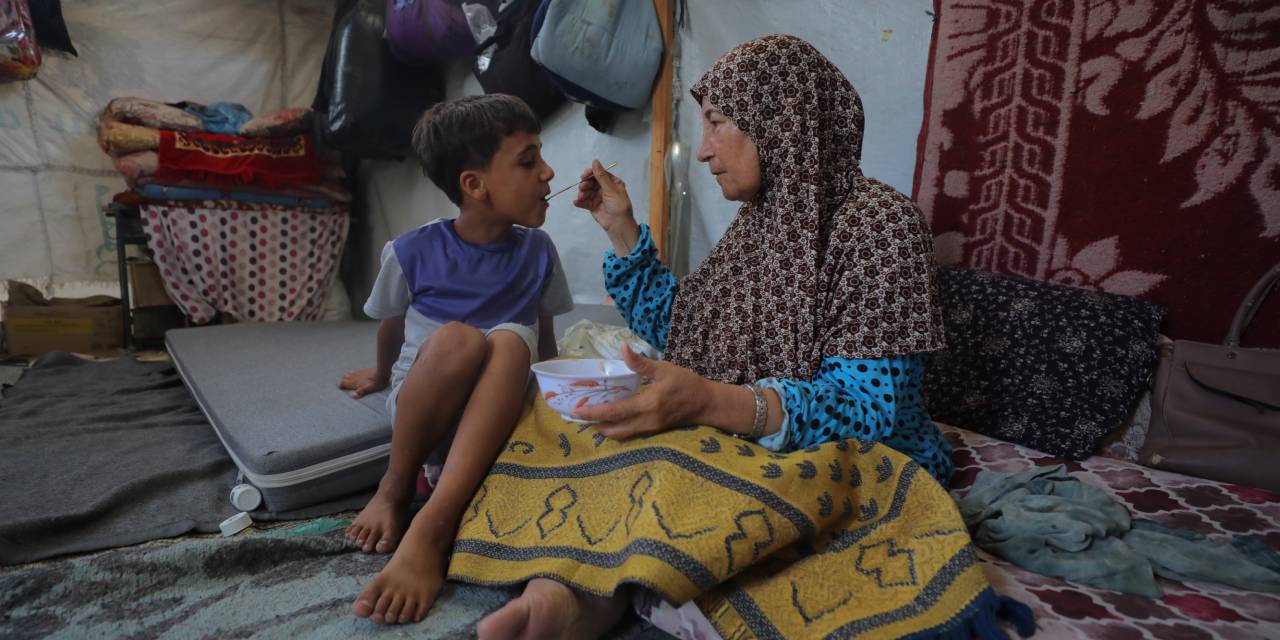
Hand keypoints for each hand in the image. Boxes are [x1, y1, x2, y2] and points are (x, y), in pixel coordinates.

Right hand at [339, 368, 388, 398]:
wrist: (381, 373)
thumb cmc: (376, 383)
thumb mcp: (369, 389)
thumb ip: (360, 392)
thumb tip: (352, 395)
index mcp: (354, 382)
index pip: (342, 382)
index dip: (340, 385)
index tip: (341, 388)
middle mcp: (354, 377)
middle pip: (344, 378)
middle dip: (342, 381)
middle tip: (344, 385)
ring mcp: (358, 372)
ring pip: (348, 374)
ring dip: (347, 377)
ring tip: (348, 381)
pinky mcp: (362, 370)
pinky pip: (354, 371)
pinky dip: (352, 374)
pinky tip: (356, 376)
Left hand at [572, 343, 709, 438]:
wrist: (707, 403)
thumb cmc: (686, 383)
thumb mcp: (664, 369)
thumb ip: (641, 362)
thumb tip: (622, 347)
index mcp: (647, 405)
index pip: (613, 412)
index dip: (592, 412)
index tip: (575, 410)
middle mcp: (645, 421)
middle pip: (612, 430)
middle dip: (593, 424)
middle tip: (577, 414)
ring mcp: (649, 429)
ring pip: (620, 434)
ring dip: (603, 427)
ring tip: (590, 416)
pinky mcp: (652, 431)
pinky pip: (628, 433)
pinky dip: (615, 428)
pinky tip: (609, 418)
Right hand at [573, 159, 638, 250]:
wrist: (618, 225)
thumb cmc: (619, 206)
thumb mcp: (611, 189)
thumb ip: (601, 176)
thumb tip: (595, 161)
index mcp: (612, 183)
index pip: (599, 174)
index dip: (591, 173)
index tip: (584, 175)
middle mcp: (605, 188)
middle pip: (591, 182)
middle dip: (585, 184)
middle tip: (582, 187)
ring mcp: (598, 197)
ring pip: (586, 191)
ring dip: (582, 193)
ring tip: (581, 197)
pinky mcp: (593, 206)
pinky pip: (584, 202)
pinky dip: (580, 202)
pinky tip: (577, 202)